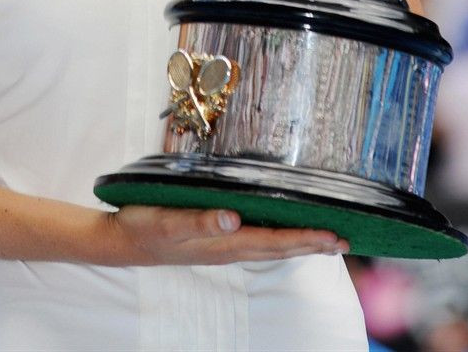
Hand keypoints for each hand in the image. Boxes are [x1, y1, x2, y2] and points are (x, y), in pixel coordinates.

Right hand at [105, 205, 347, 265]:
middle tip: (345, 240)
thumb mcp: (169, 221)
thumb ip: (200, 221)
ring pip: (270, 245)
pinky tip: (282, 233)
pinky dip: (278, 237)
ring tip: (325, 240)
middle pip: (279, 247)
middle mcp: (228, 247)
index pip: (274, 241)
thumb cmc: (145, 225)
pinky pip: (256, 242)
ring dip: (299, 242)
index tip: (335, 236)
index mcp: (223, 242)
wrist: (122, 240)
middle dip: (312, 243)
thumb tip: (233, 219)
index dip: (305, 238)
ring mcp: (222, 246)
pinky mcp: (214, 241)